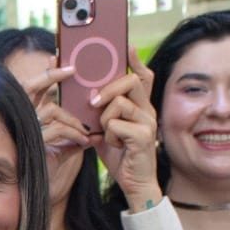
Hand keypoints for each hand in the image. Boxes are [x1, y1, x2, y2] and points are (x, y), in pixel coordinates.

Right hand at [17, 58, 91, 158]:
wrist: (38, 191)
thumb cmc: (48, 166)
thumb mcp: (64, 147)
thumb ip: (76, 135)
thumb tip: (96, 130)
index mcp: (29, 116)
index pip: (33, 87)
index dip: (45, 73)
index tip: (59, 60)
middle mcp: (23, 119)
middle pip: (31, 88)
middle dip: (51, 76)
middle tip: (72, 69)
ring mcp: (26, 129)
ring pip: (52, 111)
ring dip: (73, 118)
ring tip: (87, 130)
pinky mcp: (33, 142)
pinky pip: (57, 130)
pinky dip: (74, 133)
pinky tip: (84, 141)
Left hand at [91, 47, 162, 211]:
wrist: (135, 184)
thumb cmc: (120, 156)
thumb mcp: (106, 130)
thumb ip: (99, 114)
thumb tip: (82, 98)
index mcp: (140, 106)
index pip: (142, 76)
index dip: (136, 61)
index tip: (127, 46)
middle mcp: (148, 110)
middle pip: (129, 81)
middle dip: (107, 88)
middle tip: (92, 102)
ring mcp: (148, 122)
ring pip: (119, 103)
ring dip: (105, 118)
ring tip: (107, 134)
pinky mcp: (144, 136)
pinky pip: (116, 124)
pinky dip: (108, 136)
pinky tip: (114, 146)